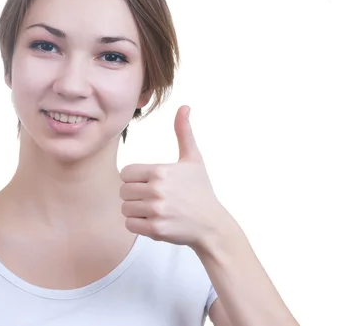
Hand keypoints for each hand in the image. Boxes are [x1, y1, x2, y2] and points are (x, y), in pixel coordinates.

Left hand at [120, 105, 229, 250]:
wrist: (212, 225)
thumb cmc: (200, 190)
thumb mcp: (193, 159)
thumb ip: (184, 133)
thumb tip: (184, 106)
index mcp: (160, 171)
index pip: (126, 173)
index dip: (134, 179)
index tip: (149, 183)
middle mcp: (157, 190)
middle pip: (124, 191)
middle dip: (135, 195)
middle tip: (153, 198)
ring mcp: (156, 211)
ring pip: (125, 208)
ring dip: (136, 210)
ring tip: (154, 210)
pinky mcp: (156, 229)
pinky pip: (130, 224)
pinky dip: (138, 224)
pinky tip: (154, 221)